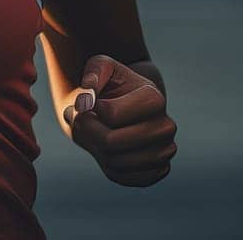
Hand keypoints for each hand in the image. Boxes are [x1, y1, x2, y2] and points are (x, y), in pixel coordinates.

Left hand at [61, 54, 176, 185]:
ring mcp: (164, 151)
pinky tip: (102, 147)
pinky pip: (123, 177)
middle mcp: (165, 127)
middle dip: (87, 131)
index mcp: (154, 99)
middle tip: (77, 119)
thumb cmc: (111, 83)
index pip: (111, 115)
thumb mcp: (100, 66)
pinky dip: (105, 164)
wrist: (125, 106)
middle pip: (111, 143)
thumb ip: (92, 74)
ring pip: (115, 164)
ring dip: (93, 148)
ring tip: (88, 131)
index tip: (87, 100)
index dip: (90, 109)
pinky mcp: (157, 171)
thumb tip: (86, 100)